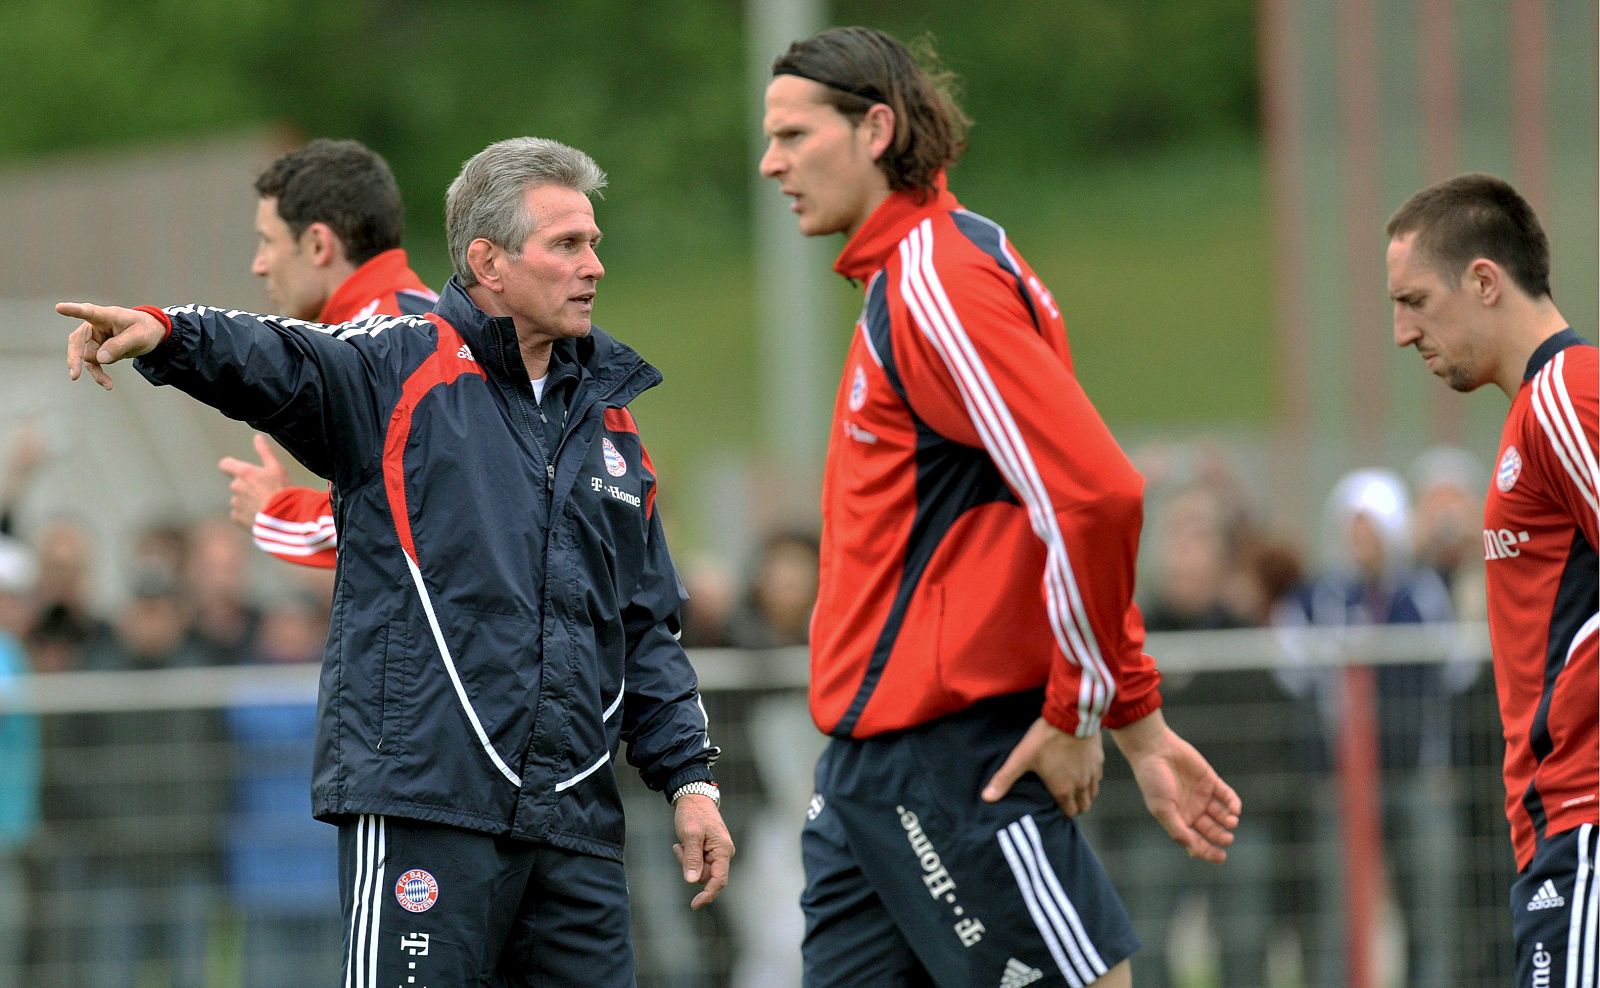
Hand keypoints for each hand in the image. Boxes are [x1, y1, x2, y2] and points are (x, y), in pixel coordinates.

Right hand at [58, 301, 165, 390]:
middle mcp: (95, 326)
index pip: (88, 312)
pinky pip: (92, 364)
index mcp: (106, 316)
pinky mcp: (97, 350)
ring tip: (108, 384)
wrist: (150, 333)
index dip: (73, 310)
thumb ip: (119, 345)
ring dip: (95, 370)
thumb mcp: (139, 336)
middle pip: (78, 341)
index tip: (59, 307)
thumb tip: (100, 359)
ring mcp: (94, 339)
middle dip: (75, 357)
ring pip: (85, 356)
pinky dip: (98, 374)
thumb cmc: (144, 328)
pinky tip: (107, 384)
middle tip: (75, 374)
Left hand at [218, 435, 291, 529]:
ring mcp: (235, 504)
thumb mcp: (277, 468)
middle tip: (265, 492)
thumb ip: (265, 452)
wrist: (283, 518)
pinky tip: (261, 515)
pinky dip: (247, 514)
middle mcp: (236, 487)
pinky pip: (239, 514)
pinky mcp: (237, 518)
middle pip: (237, 484)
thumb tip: (257, 437)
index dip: (230, 465)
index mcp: (244, 473)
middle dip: (247, 487)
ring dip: (248, 501)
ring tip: (265, 505)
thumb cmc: (282, 490)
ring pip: (239, 500)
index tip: (239, 469)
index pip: (225, 464)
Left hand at [672, 794, 734, 908]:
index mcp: (723, 850)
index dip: (708, 894)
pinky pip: (697, 863)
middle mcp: (723, 853)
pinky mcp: (709, 851)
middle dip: (690, 868)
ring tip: (681, 844)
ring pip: (700, 870)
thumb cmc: (694, 813)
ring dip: (687, 861)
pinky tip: (682, 844)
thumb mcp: (691, 834)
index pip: (719, 880)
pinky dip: (687, 857)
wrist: (694, 797)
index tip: (694, 905)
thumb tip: (692, 881)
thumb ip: (692, 858)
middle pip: (706, 876)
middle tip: (680, 849)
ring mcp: (716, 852)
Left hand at [982, 717, 1102, 815]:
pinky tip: (1083, 769)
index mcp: (1063, 789)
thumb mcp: (1021, 758)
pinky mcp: (1099, 760)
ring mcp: (1092, 773)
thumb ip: (1004, 779)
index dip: (1065, 813)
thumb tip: (987, 797)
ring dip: (1085, 793)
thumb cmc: (1045, 739)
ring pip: (1093, 792)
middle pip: (1084, 805)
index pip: (1070, 813)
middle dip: (1077, 806)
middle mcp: (1081, 785)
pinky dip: (1092, 777)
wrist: (1071, 717)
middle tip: (1066, 799)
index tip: (1058, 808)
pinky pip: (1098, 776)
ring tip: (1074, 786)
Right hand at [1110, 710, 1240, 862]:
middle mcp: (1191, 810)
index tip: (1220, 856)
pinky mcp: (1211, 781)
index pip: (1196, 841)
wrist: (1155, 750)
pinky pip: (1227, 796)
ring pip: (1221, 815)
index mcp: (1178, 819)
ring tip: (1230, 822)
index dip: (1208, 851)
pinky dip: (1233, 804)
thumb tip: (1193, 850)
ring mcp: (1202, 796)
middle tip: (1227, 838)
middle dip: (1220, 836)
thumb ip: (1177, 829)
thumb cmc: (1153, 780)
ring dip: (1228, 821)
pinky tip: (1234, 809)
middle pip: (1211, 830)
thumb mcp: (1162, 808)